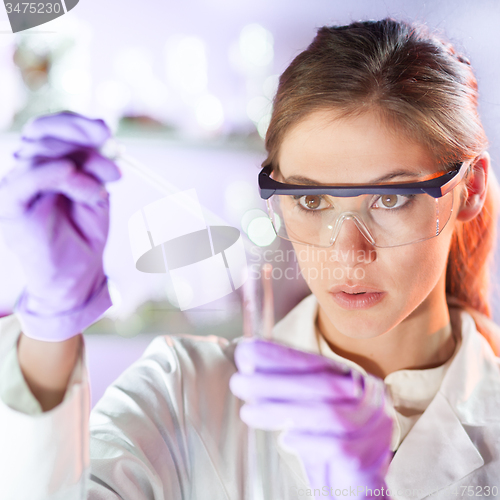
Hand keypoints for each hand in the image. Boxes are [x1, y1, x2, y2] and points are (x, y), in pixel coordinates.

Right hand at [0, 111, 120, 340]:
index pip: (49, 128)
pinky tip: (83, 183)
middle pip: (43, 133)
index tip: (107, 130)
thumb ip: (95, 166)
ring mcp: (16, 186)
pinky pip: (30, 178)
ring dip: (82, 164)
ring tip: (103, 189)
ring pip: (40, 152)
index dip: (76, 123)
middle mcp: (26, 171)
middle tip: (112, 150)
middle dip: (81, 136)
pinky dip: (57, 173)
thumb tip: (106, 138)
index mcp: (44, 164)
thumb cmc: (84, 235)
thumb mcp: (96, 192)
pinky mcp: (12, 205)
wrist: (75, 275)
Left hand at [230, 338, 393, 496]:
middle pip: (323, 384)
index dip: (281, 356)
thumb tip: (248, 365)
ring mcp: (375, 427)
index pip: (316, 362)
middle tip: (239, 383)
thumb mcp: (306, 412)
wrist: (356, 490)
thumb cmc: (327, 446)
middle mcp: (369, 398)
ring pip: (328, 413)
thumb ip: (286, 390)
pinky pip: (337, 445)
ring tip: (249, 413)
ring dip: (283, 411)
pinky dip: (308, 441)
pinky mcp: (368, 457)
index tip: (247, 352)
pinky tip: (286, 440)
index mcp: (352, 380)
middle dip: (276, 382)